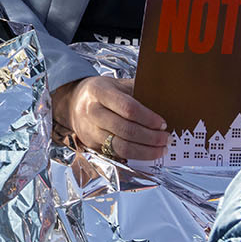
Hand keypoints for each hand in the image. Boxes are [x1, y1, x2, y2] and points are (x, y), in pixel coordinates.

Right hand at [53, 76, 167, 161]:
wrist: (73, 102)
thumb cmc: (102, 92)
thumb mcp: (117, 84)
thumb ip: (138, 91)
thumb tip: (167, 102)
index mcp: (99, 91)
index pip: (127, 107)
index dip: (148, 118)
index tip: (163, 123)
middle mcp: (92, 111)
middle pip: (125, 130)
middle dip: (150, 138)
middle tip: (166, 138)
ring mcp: (90, 130)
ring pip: (120, 147)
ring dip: (145, 152)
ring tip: (161, 149)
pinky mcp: (91, 145)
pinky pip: (116, 155)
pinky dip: (135, 157)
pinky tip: (147, 153)